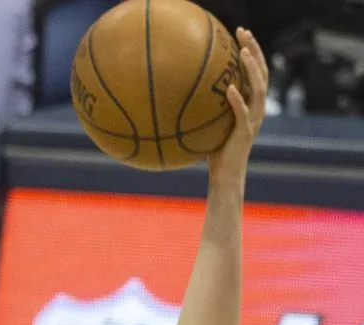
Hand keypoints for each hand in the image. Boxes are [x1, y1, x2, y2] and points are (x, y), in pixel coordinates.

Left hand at [207, 28, 268, 187]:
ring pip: (258, 90)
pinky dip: (237, 100)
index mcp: (250, 104)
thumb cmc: (214, 150)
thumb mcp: (209, 122)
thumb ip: (204, 106)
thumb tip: (178, 91)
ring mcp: (252, 120)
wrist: (224, 176)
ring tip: (243, 53)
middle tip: (244, 32)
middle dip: (255, 50)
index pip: (256, 71)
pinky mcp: (244, 133)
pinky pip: (242, 114)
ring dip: (251, 70)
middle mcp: (256, 109)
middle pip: (262, 73)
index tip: (241, 33)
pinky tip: (229, 89)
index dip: (252, 51)